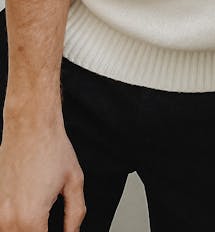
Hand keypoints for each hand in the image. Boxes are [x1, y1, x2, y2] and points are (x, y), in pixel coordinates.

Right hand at [0, 117, 84, 231]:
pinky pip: (3, 223)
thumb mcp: (74, 182)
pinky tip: (26, 210)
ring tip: (40, 217)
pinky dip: (14, 223)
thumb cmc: (51, 148)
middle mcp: (8, 218)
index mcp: (31, 218)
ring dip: (25, 229)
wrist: (30, 125)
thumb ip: (75, 214)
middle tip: (48, 223)